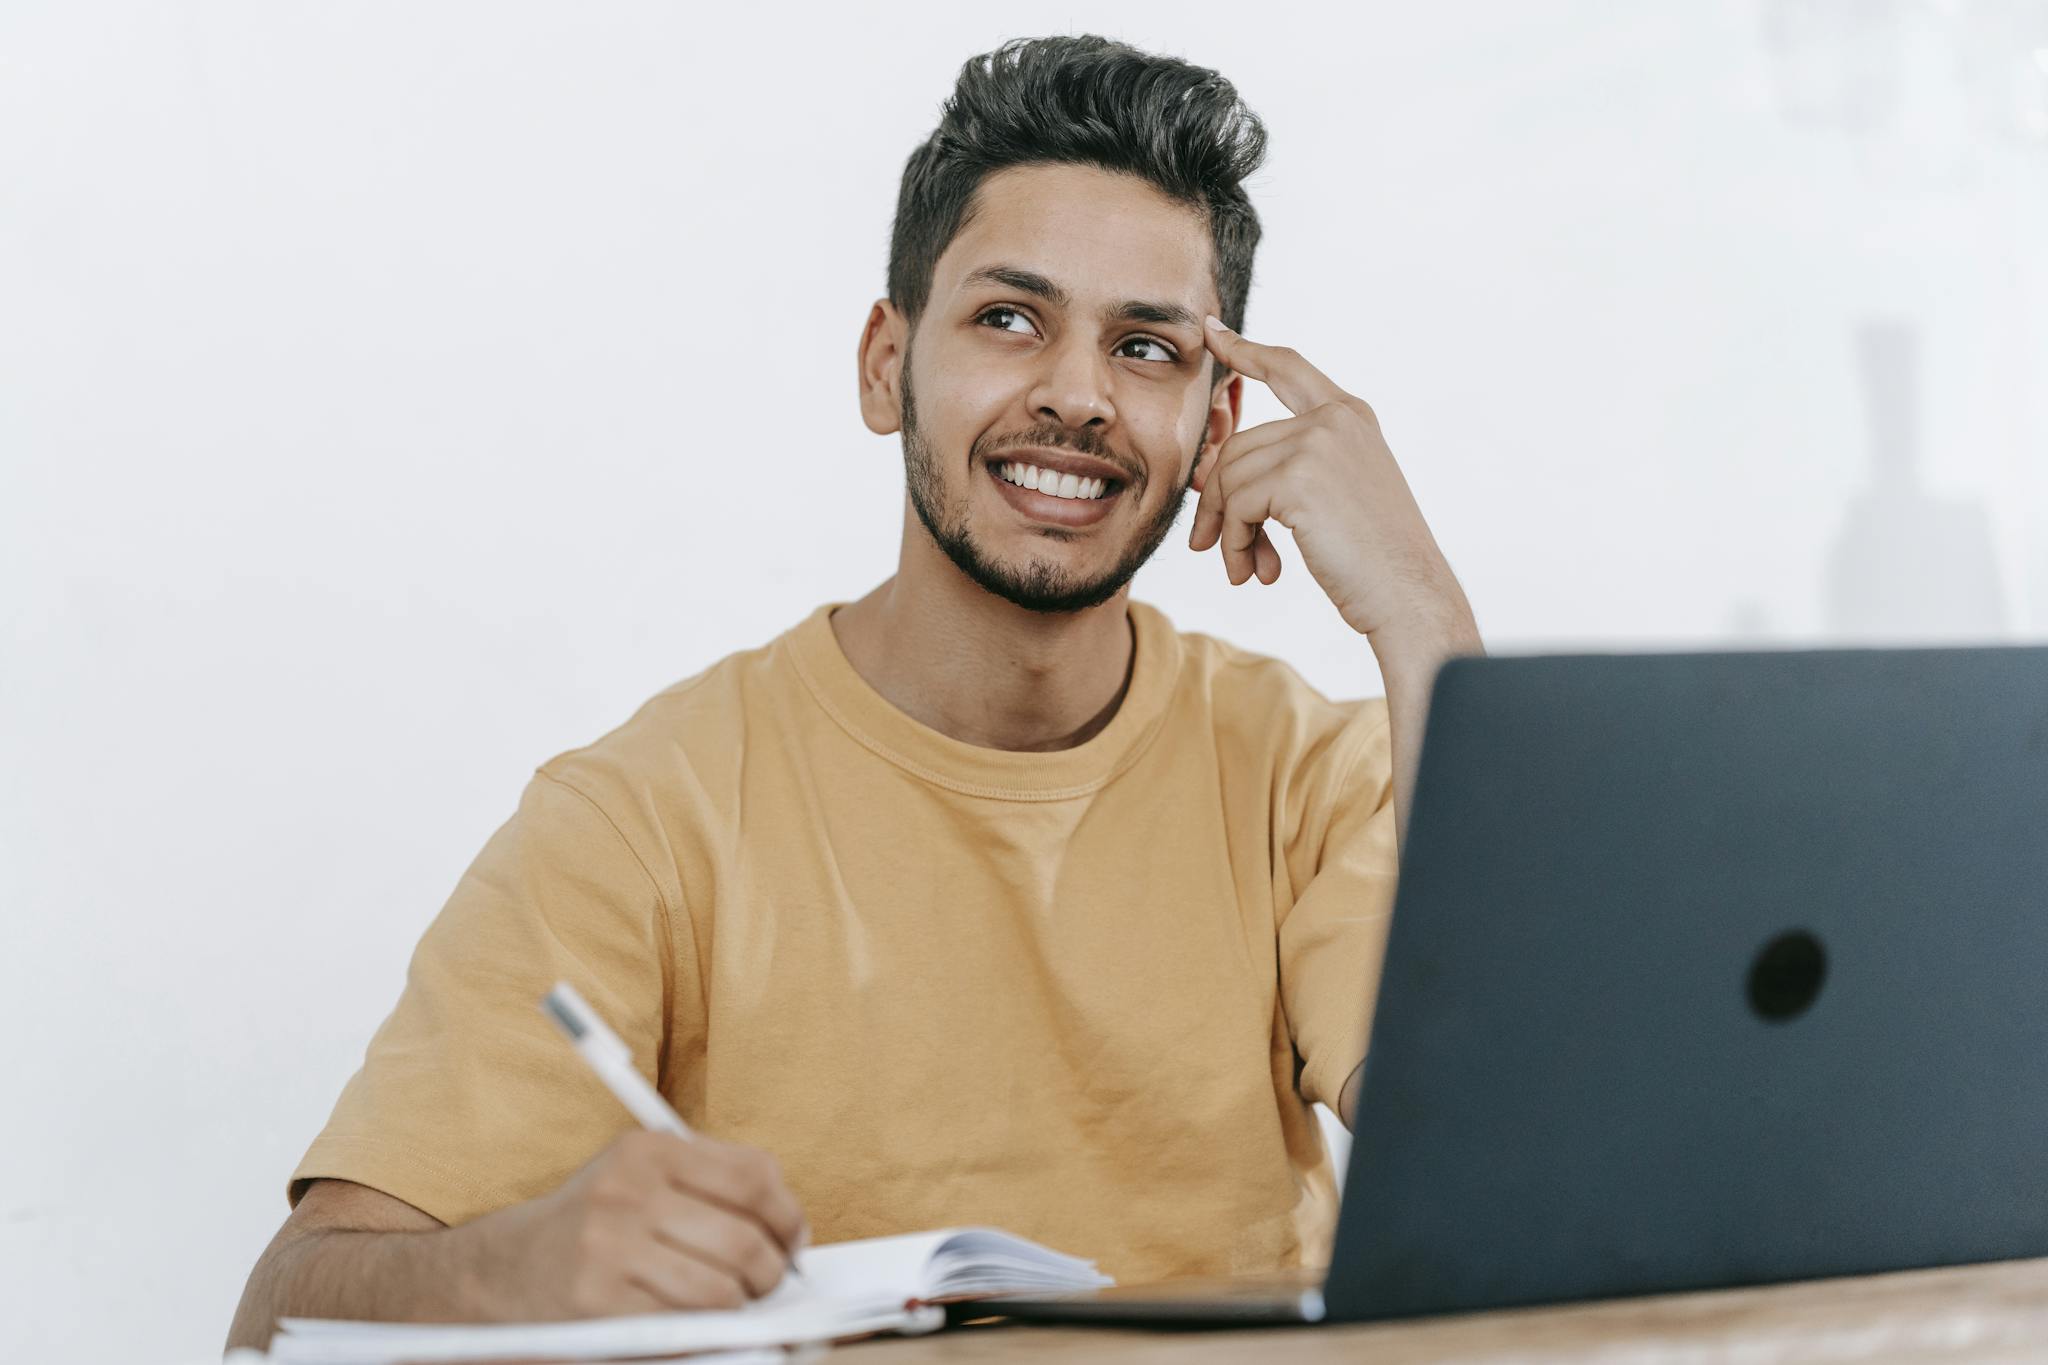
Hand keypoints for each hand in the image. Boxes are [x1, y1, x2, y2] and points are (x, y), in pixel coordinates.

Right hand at [478, 1129, 807, 1318]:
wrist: (502, 1270)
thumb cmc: (594, 1224)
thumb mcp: (643, 1177)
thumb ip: (712, 1183)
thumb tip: (791, 1229)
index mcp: (648, 1150)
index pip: (753, 1177)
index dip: (788, 1216)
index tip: (794, 1240)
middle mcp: (628, 1191)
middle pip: (744, 1239)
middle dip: (771, 1272)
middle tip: (769, 1283)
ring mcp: (610, 1247)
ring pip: (720, 1289)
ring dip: (739, 1307)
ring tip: (731, 1304)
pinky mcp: (598, 1302)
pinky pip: (682, 1326)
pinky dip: (702, 1332)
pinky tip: (694, 1323)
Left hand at [1189, 316, 1465, 640]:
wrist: (1409, 594)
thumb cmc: (1374, 560)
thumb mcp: (1338, 496)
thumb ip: (1291, 469)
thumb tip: (1214, 475)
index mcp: (1350, 417)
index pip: (1288, 368)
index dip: (1246, 351)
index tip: (1213, 335)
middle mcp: (1335, 419)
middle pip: (1238, 446)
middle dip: (1218, 502)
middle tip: (1212, 548)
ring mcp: (1317, 443)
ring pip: (1230, 478)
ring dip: (1228, 532)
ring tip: (1244, 570)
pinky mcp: (1299, 477)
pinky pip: (1236, 505)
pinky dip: (1235, 543)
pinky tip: (1255, 572)